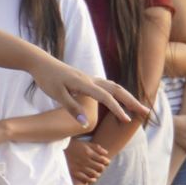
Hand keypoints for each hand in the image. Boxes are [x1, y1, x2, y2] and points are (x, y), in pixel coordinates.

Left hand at [26, 56, 146, 127]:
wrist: (40, 62)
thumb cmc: (47, 78)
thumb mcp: (56, 94)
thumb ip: (71, 108)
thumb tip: (85, 123)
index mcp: (84, 83)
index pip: (106, 97)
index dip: (118, 109)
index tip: (127, 121)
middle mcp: (90, 79)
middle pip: (117, 89)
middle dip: (131, 101)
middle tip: (145, 112)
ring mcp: (89, 78)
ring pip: (113, 86)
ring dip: (126, 96)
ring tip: (136, 106)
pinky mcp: (86, 79)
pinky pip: (106, 86)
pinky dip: (116, 93)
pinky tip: (118, 98)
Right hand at [65, 138, 109, 184]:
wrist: (57, 150)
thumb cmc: (72, 145)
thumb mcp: (84, 143)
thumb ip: (96, 147)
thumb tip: (106, 153)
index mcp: (89, 153)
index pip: (103, 160)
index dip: (107, 162)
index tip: (106, 162)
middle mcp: (85, 161)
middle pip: (100, 168)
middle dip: (102, 168)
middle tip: (101, 167)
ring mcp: (80, 167)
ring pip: (94, 174)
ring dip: (97, 174)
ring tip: (96, 173)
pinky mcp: (74, 173)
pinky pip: (86, 179)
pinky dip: (91, 180)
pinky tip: (92, 179)